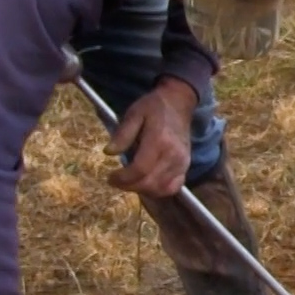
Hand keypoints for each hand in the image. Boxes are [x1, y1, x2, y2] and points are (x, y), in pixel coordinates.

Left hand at [106, 76, 195, 197]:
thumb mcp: (134, 113)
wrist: (179, 104)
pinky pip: (173, 187)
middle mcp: (174, 155)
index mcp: (159, 141)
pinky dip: (158, 191)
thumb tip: (109, 152)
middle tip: (116, 181)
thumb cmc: (154, 108)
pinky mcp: (186, 167)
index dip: (123, 179)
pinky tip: (146, 184)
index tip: (110, 177)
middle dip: (129, 186)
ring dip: (142, 190)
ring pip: (161, 189)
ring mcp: (182, 163)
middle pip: (150, 183)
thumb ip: (123, 134)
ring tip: (129, 182)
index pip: (140, 169)